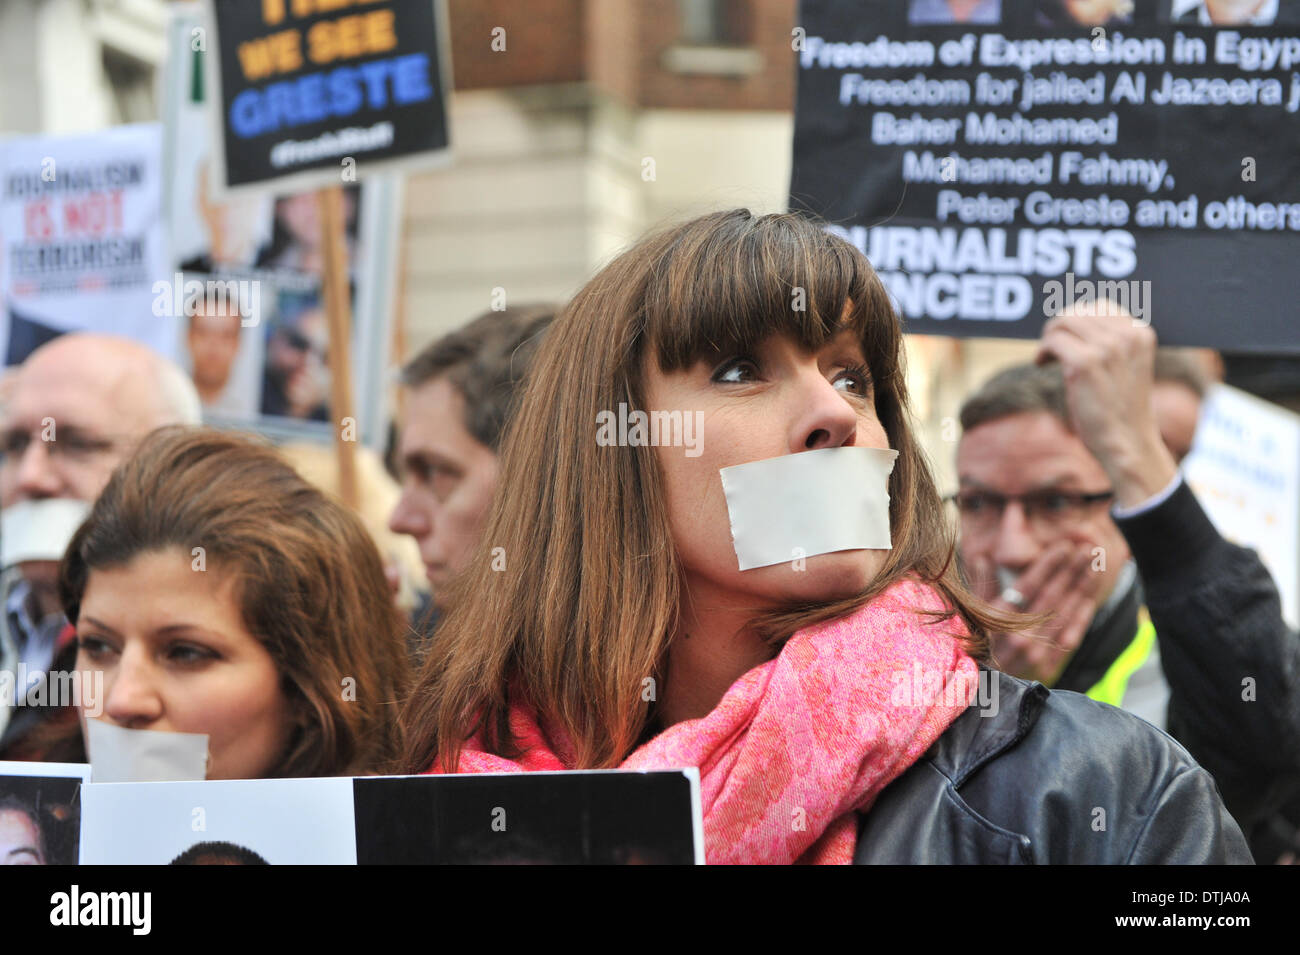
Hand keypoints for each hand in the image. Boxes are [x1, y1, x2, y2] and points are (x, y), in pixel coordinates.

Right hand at [969, 539, 1102, 684]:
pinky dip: (1082, 614)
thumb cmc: (972, 649)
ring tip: (1094, 566)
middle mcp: (1018, 635)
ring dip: (1082, 587)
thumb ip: (979, 587)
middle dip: (1071, 570)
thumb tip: (983, 557)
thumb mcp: (971, 617)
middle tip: (1087, 549)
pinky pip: (1071, 635)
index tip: (1064, 546)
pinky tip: (1090, 597)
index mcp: (997, 621)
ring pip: (1065, 613)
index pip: (1028, 586)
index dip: (1048, 565)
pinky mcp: (1049, 665)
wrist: (981, 694)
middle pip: (1051, 596)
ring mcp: (1037, 651)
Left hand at [1036, 302, 1177, 507]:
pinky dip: (1042, 350)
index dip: (1078, 320)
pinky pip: (1053, 340)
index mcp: (1141, 334)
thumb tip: (1072, 318)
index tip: (1068, 339)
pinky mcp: (1085, 364)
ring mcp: (1107, 349)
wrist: (1126, 443)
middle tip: (1052, 349)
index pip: (1101, 305)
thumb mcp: (1125, 367)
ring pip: (1063, 321)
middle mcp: (1127, 336)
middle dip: (1060, 327)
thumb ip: (1110, 342)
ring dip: (1049, 337)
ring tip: (1047, 356)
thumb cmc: (1121, 408)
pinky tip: (1041, 364)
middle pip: (1078, 311)